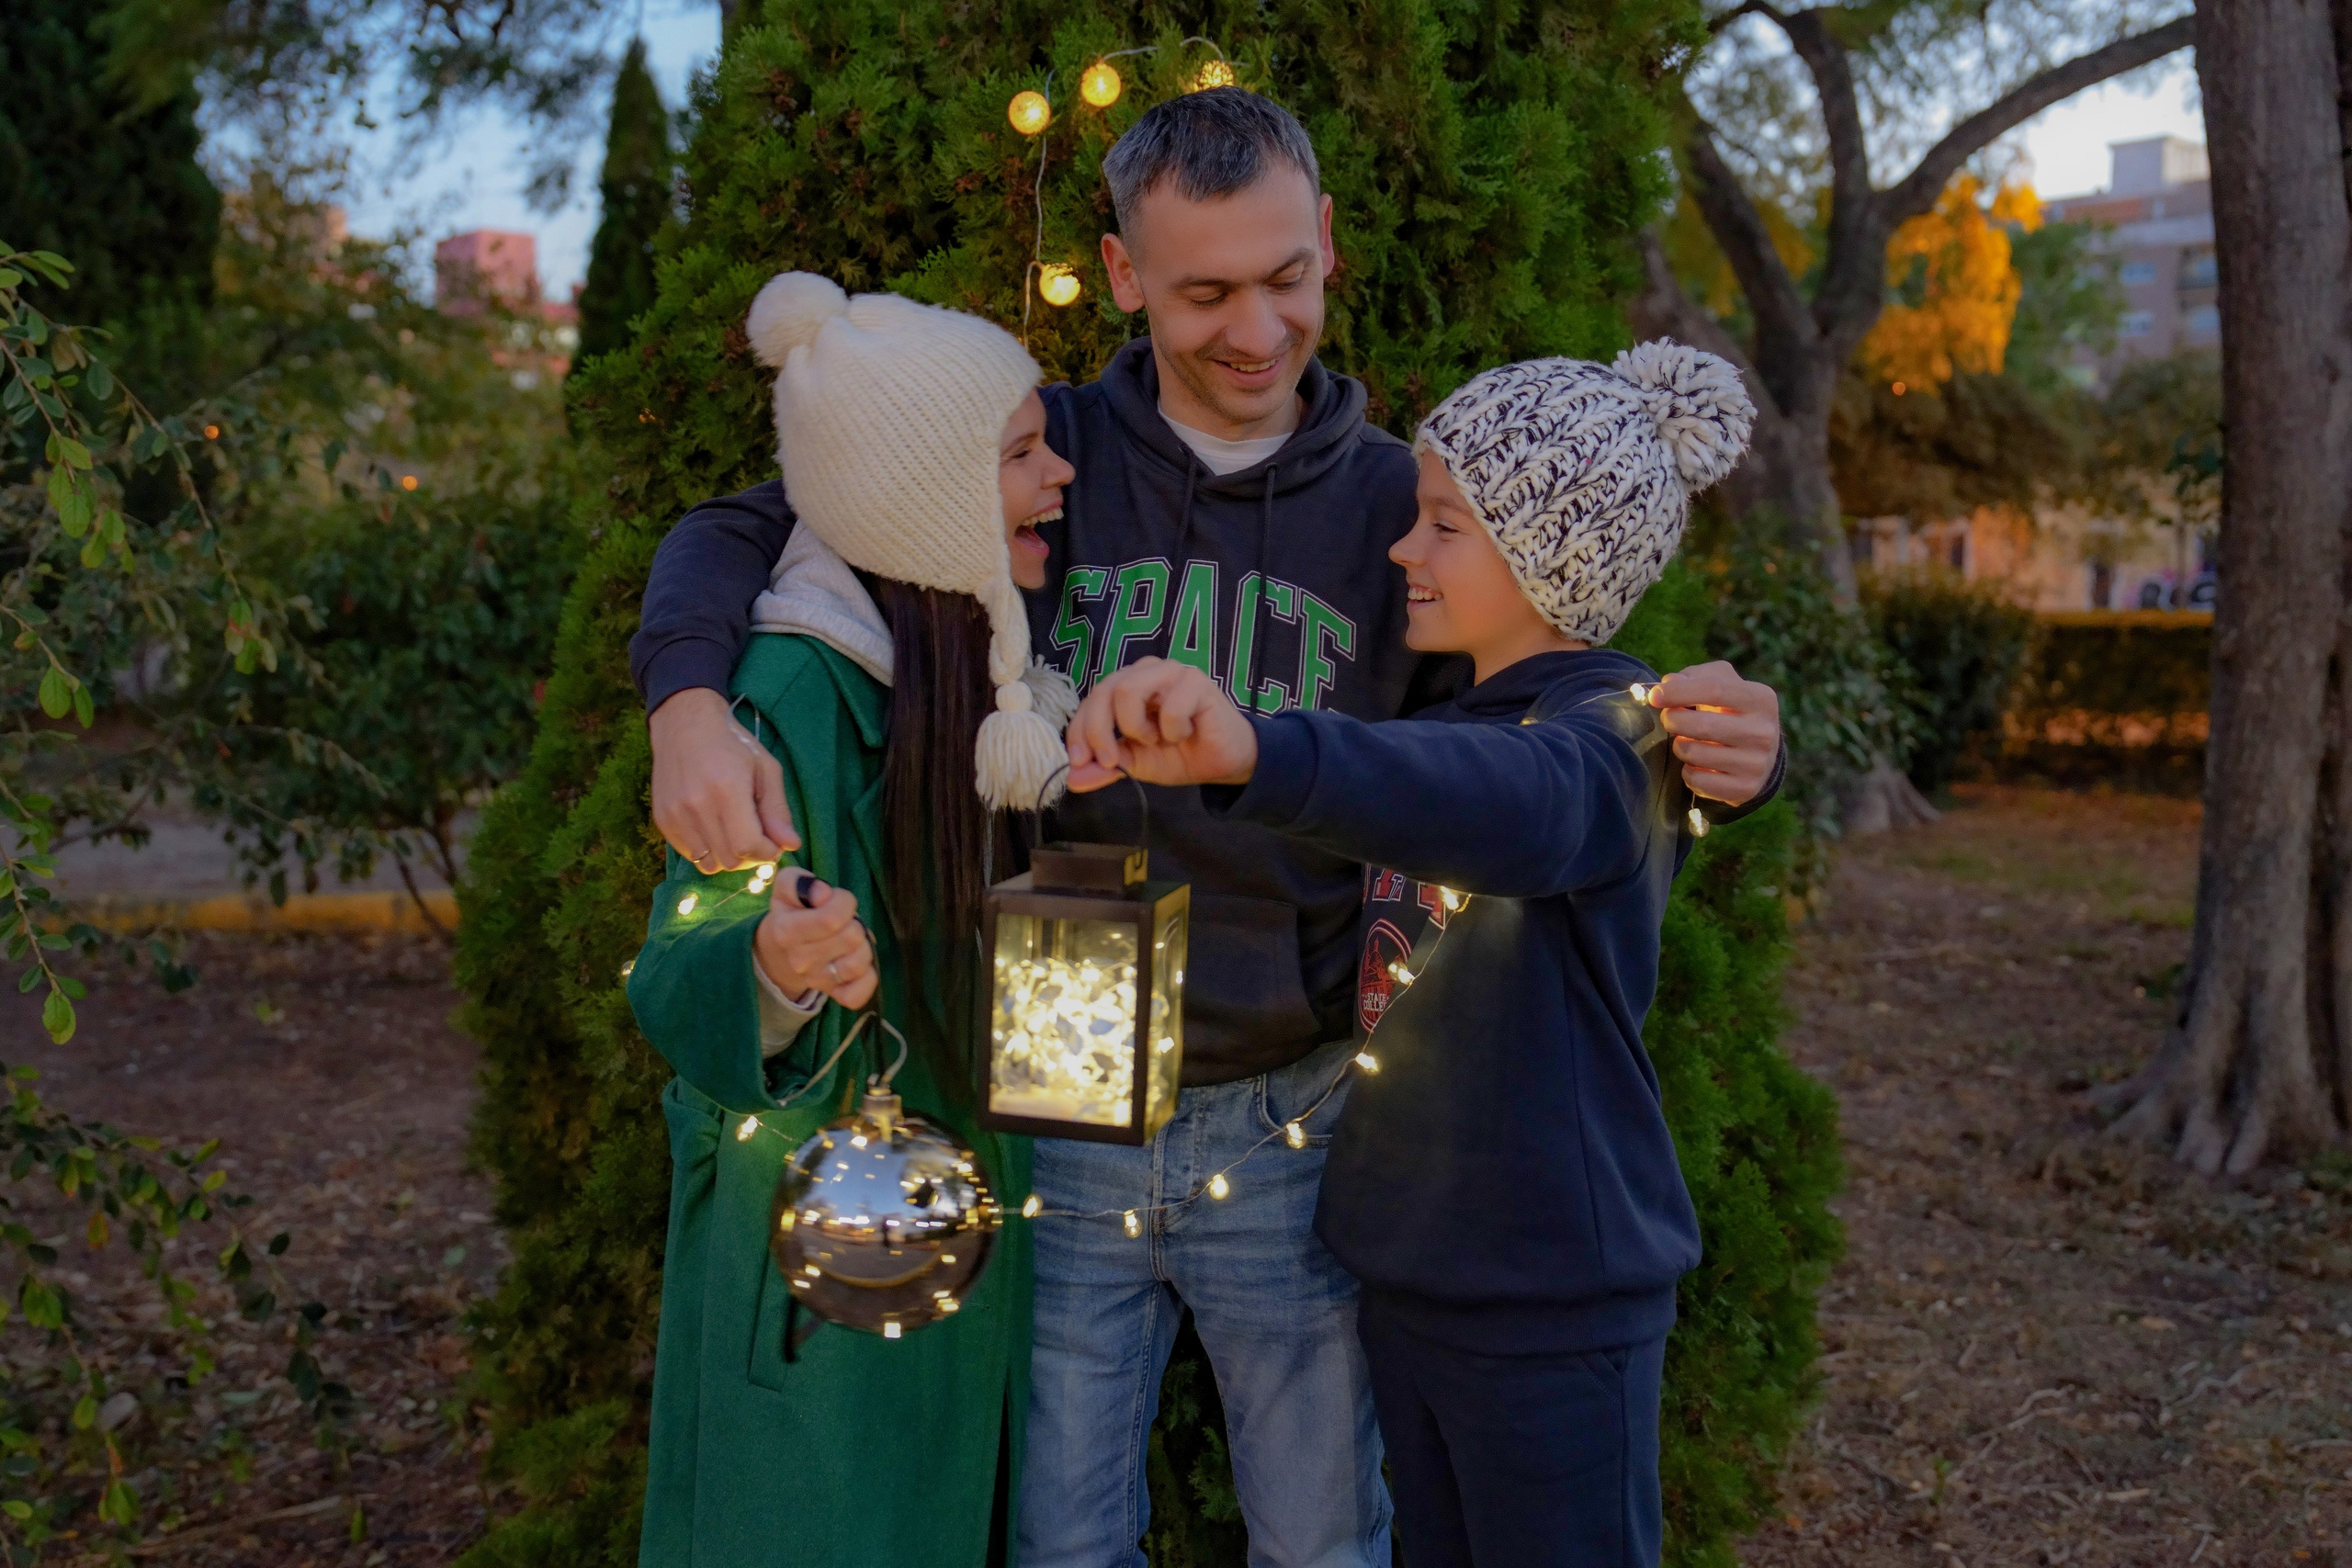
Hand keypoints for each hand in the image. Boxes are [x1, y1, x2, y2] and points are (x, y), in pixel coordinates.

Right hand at [650, 688, 799, 870]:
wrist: (685, 724)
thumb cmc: (733, 744)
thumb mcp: (766, 769)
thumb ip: (777, 810)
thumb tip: (790, 845)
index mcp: (727, 790)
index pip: (748, 846)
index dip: (767, 852)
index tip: (774, 844)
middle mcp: (696, 806)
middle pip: (730, 860)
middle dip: (750, 856)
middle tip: (757, 837)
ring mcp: (675, 815)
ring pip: (708, 864)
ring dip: (728, 856)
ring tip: (734, 833)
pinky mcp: (662, 820)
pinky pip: (690, 854)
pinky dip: (707, 851)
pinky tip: (714, 828)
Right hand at [753, 870, 875, 1009]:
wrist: (785, 949)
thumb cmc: (795, 911)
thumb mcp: (788, 887)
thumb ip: (798, 881)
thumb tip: (821, 892)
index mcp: (786, 931)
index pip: (832, 918)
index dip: (843, 902)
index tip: (836, 900)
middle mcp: (799, 961)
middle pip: (852, 938)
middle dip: (853, 922)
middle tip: (842, 922)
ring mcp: (816, 981)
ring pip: (859, 963)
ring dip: (862, 946)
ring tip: (849, 940)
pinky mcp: (834, 995)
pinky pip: (859, 994)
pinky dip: (866, 978)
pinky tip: (857, 963)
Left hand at [1065, 658, 1258, 791]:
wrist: (1223, 763)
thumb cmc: (1180, 755)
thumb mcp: (1135, 765)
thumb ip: (1105, 767)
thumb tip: (1072, 780)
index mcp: (1126, 686)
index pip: (1091, 700)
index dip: (1079, 731)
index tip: (1079, 762)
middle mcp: (1145, 672)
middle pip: (1103, 690)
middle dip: (1099, 731)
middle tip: (1111, 761)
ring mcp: (1170, 671)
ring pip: (1128, 689)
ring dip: (1135, 727)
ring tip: (1155, 740)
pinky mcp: (1196, 681)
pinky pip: (1169, 707)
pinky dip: (1173, 731)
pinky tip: (1186, 733)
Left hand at [1645, 660, 1781, 805]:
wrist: (1761, 755)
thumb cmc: (1731, 711)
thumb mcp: (1723, 685)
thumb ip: (1695, 677)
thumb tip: (1668, 683)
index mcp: (1760, 700)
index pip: (1714, 689)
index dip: (1678, 691)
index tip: (1655, 696)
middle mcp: (1763, 732)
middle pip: (1701, 725)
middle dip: (1673, 720)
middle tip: (1669, 719)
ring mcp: (1756, 764)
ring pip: (1694, 753)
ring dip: (1679, 746)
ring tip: (1687, 741)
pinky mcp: (1744, 789)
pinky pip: (1696, 780)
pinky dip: (1688, 772)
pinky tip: (1698, 765)